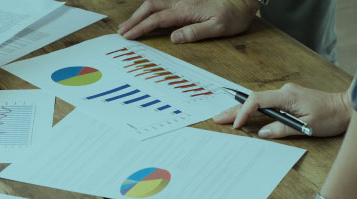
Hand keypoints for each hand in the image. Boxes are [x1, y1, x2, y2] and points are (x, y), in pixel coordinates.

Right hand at [117, 0, 259, 42]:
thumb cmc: (234, 14)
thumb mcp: (218, 27)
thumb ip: (195, 32)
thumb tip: (174, 38)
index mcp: (186, 9)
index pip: (157, 19)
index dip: (141, 27)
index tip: (128, 36)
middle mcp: (182, 1)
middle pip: (151, 6)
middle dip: (134, 18)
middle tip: (122, 31)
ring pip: (155, 2)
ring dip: (140, 13)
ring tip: (129, 24)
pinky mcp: (187, 0)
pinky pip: (163, 2)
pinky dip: (151, 9)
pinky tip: (147, 15)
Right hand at [213, 83, 351, 137]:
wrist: (348, 107)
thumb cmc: (331, 116)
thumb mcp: (306, 127)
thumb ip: (282, 129)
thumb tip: (262, 133)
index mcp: (287, 96)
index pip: (257, 101)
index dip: (244, 112)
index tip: (237, 125)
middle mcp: (284, 92)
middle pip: (253, 100)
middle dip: (235, 110)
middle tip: (218, 118)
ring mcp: (286, 94)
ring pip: (258, 102)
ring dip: (242, 110)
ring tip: (227, 119)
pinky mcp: (289, 99)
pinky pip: (267, 104)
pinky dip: (254, 110)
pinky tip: (245, 116)